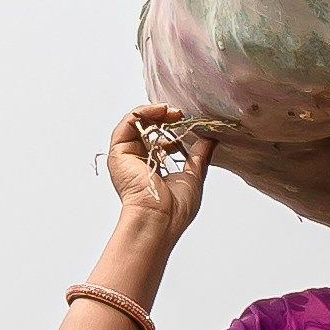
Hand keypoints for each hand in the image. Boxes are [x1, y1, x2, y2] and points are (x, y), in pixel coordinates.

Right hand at [102, 108, 213, 246]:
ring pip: (136, 123)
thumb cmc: (175, 209)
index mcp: (152, 168)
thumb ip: (200, 156)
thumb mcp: (193, 176)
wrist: (160, 219)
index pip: (158, 139)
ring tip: (170, 111)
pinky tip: (159, 111)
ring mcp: (126, 156)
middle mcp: (137, 161)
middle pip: (147, 128)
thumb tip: (211, 140)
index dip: (172, 128)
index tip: (187, 123)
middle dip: (163, 117)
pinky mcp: (119, 152)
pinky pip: (128, 124)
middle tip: (179, 114)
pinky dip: (143, 113)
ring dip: (153, 112)